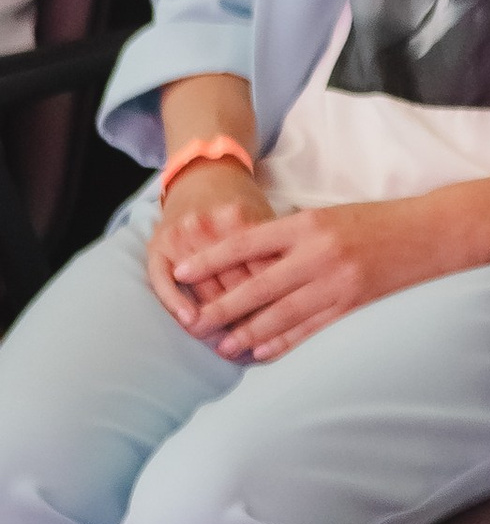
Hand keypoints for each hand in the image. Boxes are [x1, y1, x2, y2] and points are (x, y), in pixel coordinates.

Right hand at [146, 161, 274, 331]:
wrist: (203, 176)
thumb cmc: (242, 206)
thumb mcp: (267, 219)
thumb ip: (277, 253)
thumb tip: (298, 296)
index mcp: (241, 220)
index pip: (261, 271)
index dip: (274, 303)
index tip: (282, 330)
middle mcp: (209, 227)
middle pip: (232, 283)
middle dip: (245, 318)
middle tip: (252, 346)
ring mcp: (181, 235)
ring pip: (201, 286)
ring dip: (213, 320)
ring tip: (227, 346)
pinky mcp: (158, 244)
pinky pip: (163, 280)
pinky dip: (176, 302)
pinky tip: (190, 321)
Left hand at [152, 195, 440, 360]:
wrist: (433, 233)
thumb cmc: (379, 221)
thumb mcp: (330, 215)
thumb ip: (292, 233)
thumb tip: (249, 252)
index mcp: (306, 224)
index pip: (245, 243)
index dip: (210, 259)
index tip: (181, 271)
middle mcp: (317, 254)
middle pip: (256, 285)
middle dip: (221, 306)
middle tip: (193, 323)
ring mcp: (336, 283)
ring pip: (280, 314)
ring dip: (247, 332)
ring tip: (223, 345)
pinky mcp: (353, 306)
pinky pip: (310, 330)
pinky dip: (283, 342)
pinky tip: (262, 352)